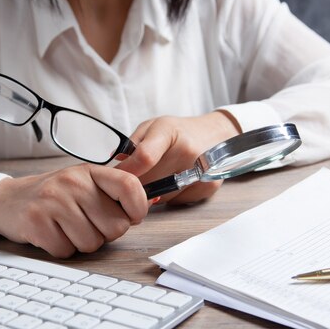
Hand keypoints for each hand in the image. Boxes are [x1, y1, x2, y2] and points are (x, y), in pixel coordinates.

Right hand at [0, 164, 149, 257]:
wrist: (7, 201)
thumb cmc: (53, 197)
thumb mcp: (82, 185)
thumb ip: (111, 194)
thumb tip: (144, 209)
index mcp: (89, 172)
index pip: (130, 186)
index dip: (139, 207)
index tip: (133, 217)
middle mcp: (72, 182)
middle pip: (116, 226)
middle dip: (104, 233)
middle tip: (85, 224)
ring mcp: (53, 201)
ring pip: (92, 243)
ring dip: (81, 243)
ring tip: (65, 228)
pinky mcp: (36, 222)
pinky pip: (67, 251)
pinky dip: (61, 249)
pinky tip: (51, 234)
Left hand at [116, 111, 240, 203]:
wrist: (215, 135)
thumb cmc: (178, 131)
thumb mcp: (153, 127)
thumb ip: (132, 144)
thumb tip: (114, 164)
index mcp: (169, 131)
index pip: (144, 157)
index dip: (126, 171)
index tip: (117, 176)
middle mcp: (187, 151)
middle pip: (150, 182)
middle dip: (137, 183)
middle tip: (135, 178)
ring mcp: (199, 171)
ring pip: (161, 196)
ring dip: (152, 192)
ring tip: (156, 176)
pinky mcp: (206, 187)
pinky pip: (175, 201)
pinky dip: (169, 196)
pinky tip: (173, 181)